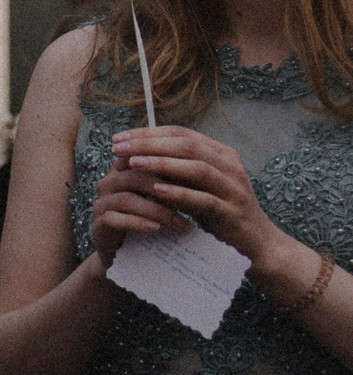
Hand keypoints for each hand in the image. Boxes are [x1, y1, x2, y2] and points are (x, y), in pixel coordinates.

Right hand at [88, 157, 187, 269]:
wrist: (130, 251)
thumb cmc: (152, 218)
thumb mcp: (165, 196)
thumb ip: (175, 178)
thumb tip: (206, 164)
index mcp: (124, 169)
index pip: (143, 155)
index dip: (169, 163)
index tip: (198, 175)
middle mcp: (109, 182)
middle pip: (134, 175)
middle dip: (166, 188)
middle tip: (194, 202)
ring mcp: (101, 202)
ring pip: (126, 199)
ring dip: (158, 211)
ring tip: (182, 224)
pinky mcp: (98, 223)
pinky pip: (115, 219)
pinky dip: (137, 223)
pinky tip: (156, 229)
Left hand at [110, 125, 284, 269]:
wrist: (255, 241)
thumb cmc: (219, 210)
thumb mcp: (197, 185)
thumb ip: (175, 169)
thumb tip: (135, 155)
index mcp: (221, 154)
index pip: (182, 134)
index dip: (149, 133)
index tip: (119, 137)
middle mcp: (230, 166)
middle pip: (187, 146)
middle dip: (150, 144)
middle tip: (119, 147)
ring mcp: (233, 188)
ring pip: (197, 168)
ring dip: (162, 164)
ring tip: (134, 163)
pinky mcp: (231, 212)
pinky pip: (205, 200)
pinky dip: (181, 194)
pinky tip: (157, 191)